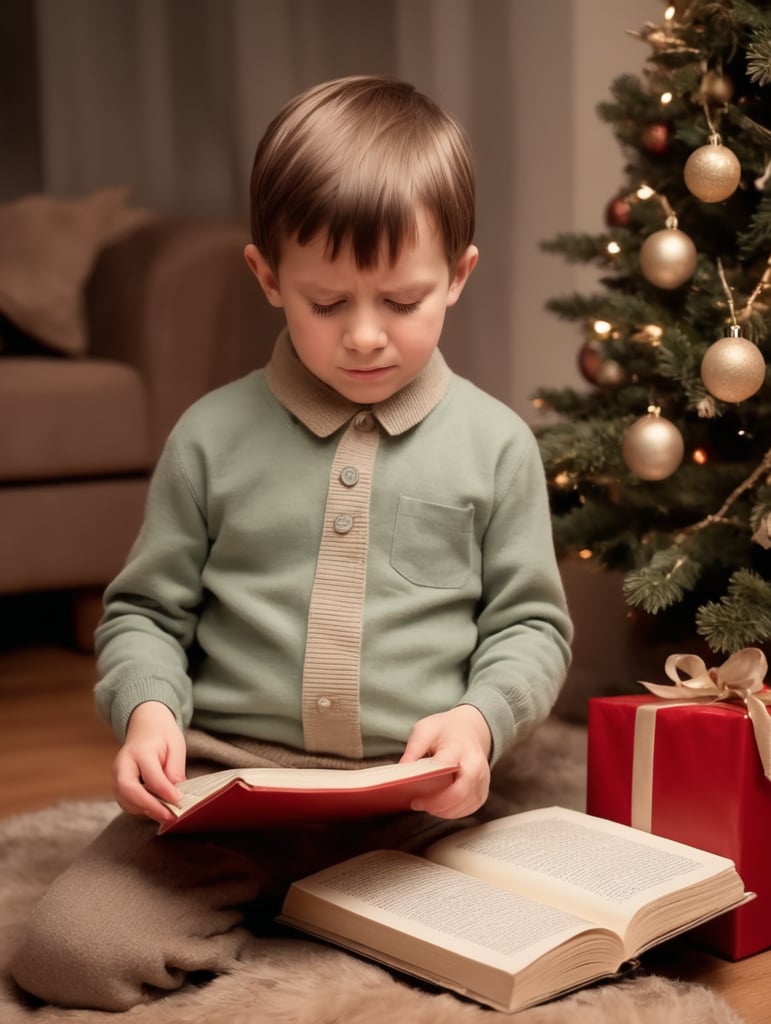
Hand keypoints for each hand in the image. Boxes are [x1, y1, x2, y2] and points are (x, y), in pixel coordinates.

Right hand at [111, 701, 186, 822]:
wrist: (145, 726)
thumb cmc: (162, 736)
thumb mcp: (175, 746)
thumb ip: (175, 770)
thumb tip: (176, 796)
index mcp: (140, 751)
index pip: (151, 775)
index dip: (165, 791)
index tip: (179, 801)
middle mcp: (123, 764)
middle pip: (129, 789)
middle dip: (149, 806)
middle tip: (170, 816)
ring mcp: (117, 775)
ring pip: (125, 800)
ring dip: (145, 810)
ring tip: (167, 815)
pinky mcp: (117, 785)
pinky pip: (126, 802)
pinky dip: (141, 809)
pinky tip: (157, 809)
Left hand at [399, 704, 491, 818]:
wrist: (470, 728)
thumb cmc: (445, 730)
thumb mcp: (424, 729)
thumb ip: (413, 748)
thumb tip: (402, 771)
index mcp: (459, 747)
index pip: (445, 768)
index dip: (430, 785)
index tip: (414, 796)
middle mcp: (475, 763)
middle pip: (461, 791)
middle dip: (438, 804)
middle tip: (418, 804)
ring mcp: (482, 778)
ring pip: (466, 803)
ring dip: (445, 810)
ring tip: (427, 806)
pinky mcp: (483, 789)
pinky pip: (471, 807)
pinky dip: (454, 812)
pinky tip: (440, 808)